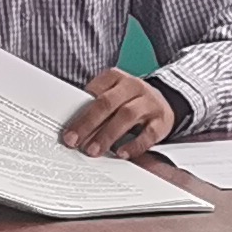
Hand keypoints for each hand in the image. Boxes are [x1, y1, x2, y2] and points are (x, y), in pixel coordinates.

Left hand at [61, 67, 175, 157]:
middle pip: (107, 103)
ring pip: (126, 115)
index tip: (67, 131)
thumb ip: (95, 107)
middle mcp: (133, 86)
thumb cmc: (129, 102)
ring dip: (107, 135)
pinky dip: (134, 145)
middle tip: (74, 141)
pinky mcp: (161, 121)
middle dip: (88, 124)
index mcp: (116, 77)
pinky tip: (121, 153)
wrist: (164, 104)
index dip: (79, 112)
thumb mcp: (113, 96)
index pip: (94, 92)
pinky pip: (148, 133)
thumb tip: (74, 130)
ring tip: (93, 150)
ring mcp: (149, 102)